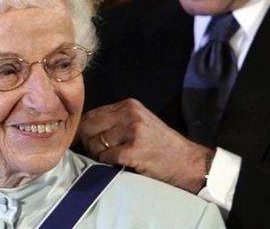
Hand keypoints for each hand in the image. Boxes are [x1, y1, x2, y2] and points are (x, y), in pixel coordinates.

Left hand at [79, 98, 213, 192]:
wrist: (186, 161)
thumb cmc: (161, 145)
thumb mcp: (140, 122)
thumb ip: (116, 121)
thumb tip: (85, 129)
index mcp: (129, 105)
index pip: (92, 114)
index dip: (84, 129)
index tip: (84, 141)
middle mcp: (130, 114)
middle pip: (89, 126)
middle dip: (87, 142)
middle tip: (96, 152)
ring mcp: (132, 131)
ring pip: (95, 143)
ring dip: (98, 155)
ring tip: (111, 158)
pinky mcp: (134, 150)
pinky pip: (106, 157)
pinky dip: (108, 163)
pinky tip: (120, 163)